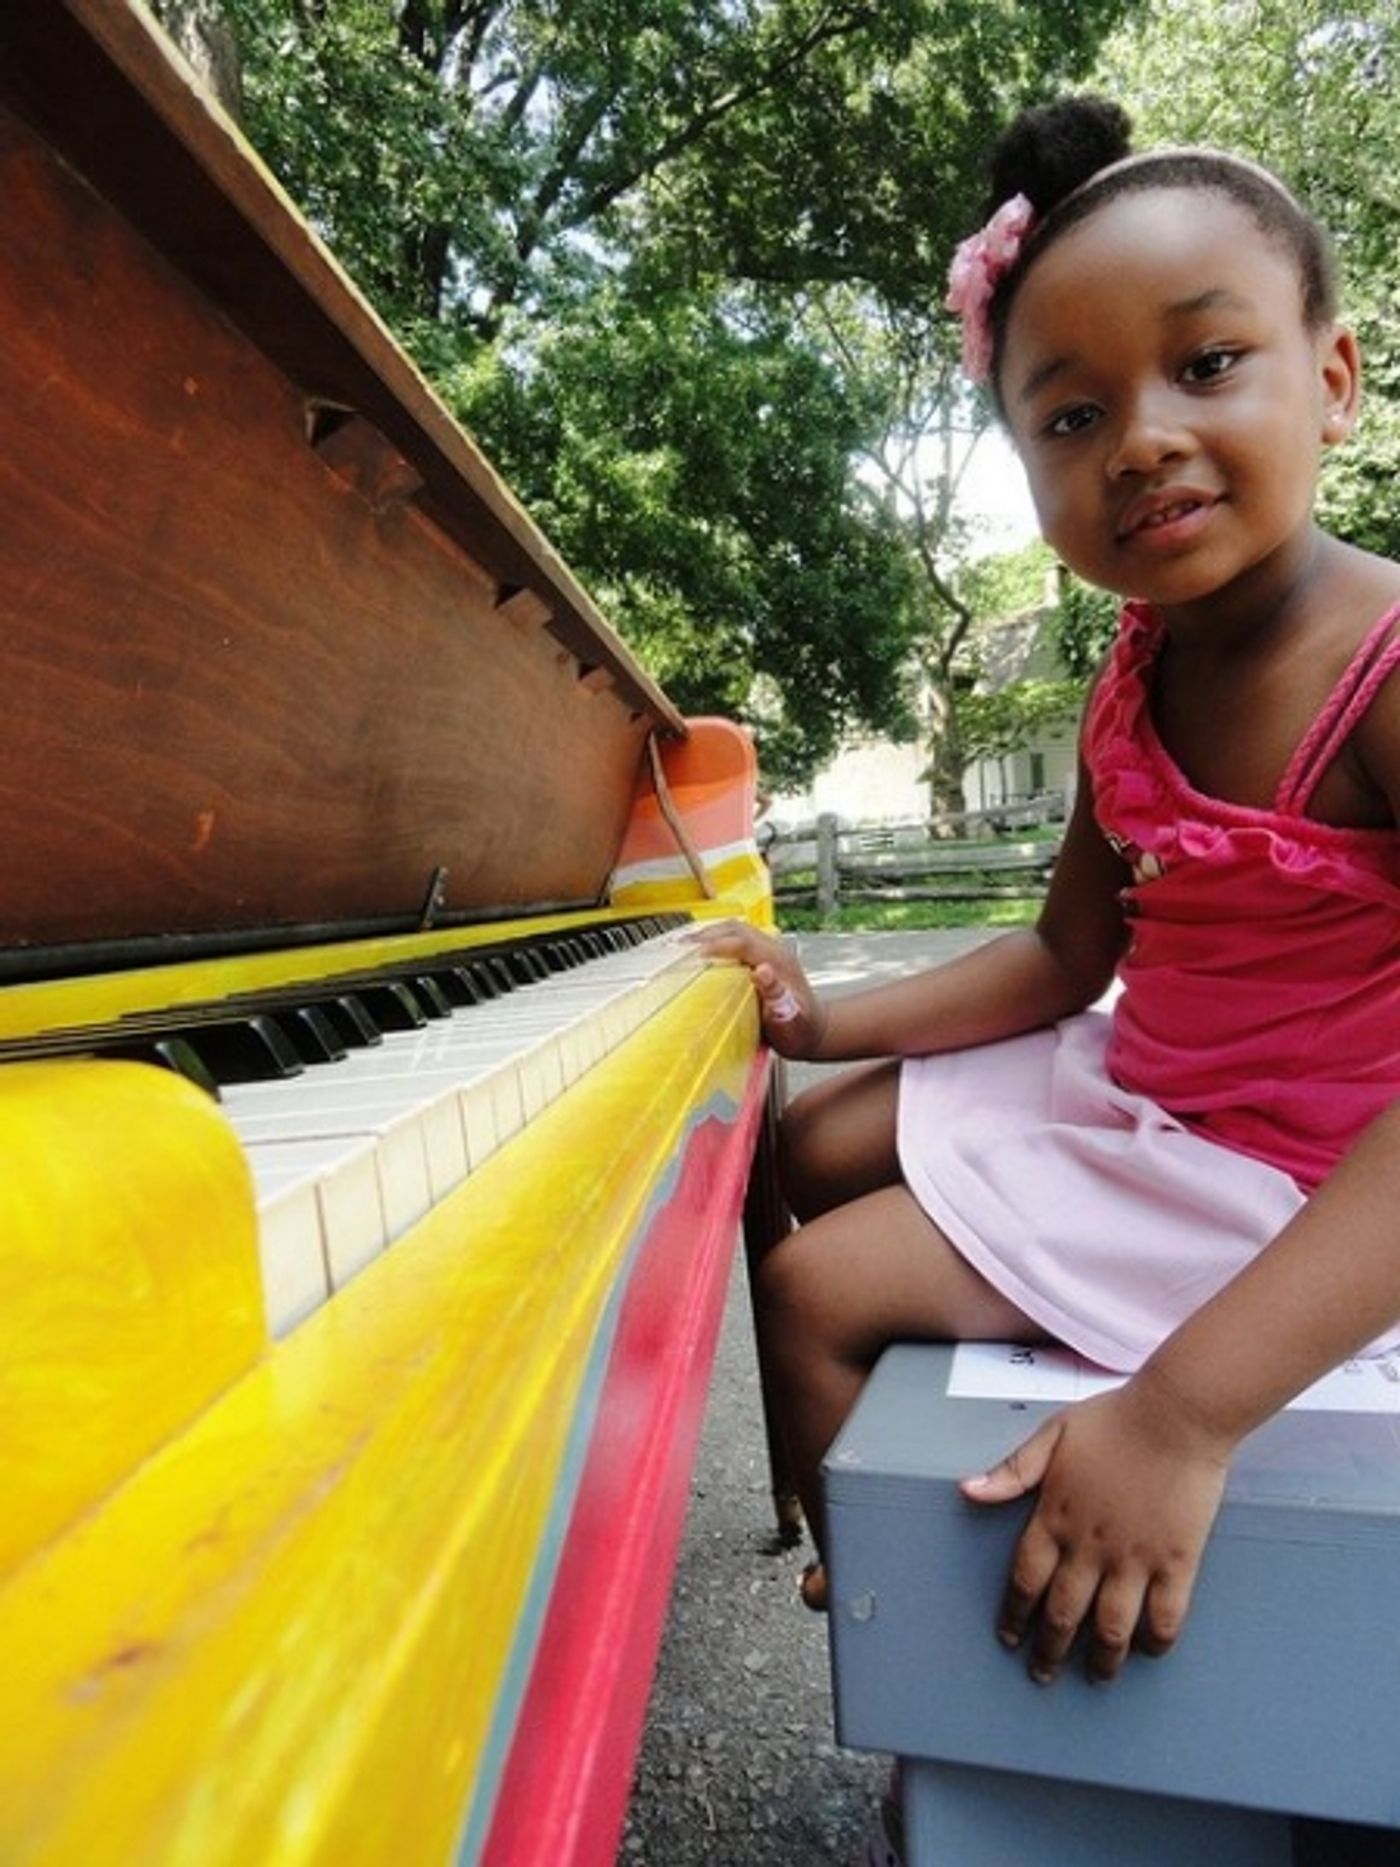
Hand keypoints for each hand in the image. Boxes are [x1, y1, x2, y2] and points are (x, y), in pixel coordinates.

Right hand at [686, 921, 827, 1057]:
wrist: (816, 1031)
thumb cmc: (802, 1030)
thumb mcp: (791, 1019)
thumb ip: (777, 996)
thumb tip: (762, 971)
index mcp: (778, 962)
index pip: (743, 943)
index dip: (718, 946)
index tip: (696, 954)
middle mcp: (774, 951)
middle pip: (737, 929)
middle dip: (707, 934)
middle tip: (681, 945)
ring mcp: (770, 952)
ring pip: (736, 930)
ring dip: (710, 934)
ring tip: (684, 944)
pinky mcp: (764, 957)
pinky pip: (737, 938)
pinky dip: (717, 940)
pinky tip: (702, 950)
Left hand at [960, 1372, 1233, 1683]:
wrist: (1176, 1415)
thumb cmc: (1113, 1420)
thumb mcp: (1052, 1435)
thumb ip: (1012, 1471)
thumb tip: (966, 1490)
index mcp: (1055, 1517)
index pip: (1025, 1579)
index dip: (1015, 1613)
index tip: (1009, 1638)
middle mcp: (1090, 1547)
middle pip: (1063, 1612)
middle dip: (1049, 1649)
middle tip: (1043, 1674)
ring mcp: (1135, 1558)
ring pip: (1111, 1627)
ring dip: (1100, 1659)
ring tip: (1095, 1678)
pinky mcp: (1176, 1562)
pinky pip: (1165, 1617)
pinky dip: (1155, 1641)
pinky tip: (1147, 1652)